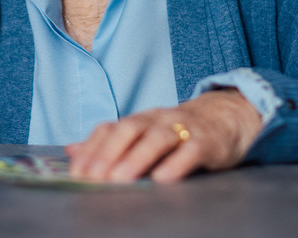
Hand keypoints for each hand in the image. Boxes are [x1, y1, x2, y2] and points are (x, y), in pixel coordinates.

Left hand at [65, 89, 262, 182]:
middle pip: (129, 129)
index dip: (92, 148)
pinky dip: (176, 164)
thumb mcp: (144, 133)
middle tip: (93, 178)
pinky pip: (190, 150)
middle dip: (108, 153)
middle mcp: (158, 119)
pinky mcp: (207, 142)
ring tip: (119, 179)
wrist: (227, 117)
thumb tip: (71, 151)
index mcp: (140, 119)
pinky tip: (162, 179)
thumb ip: (109, 143)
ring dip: (135, 158)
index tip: (77, 172)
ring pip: (157, 138)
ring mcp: (183, 128)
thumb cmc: (178, 132)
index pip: (110, 128)